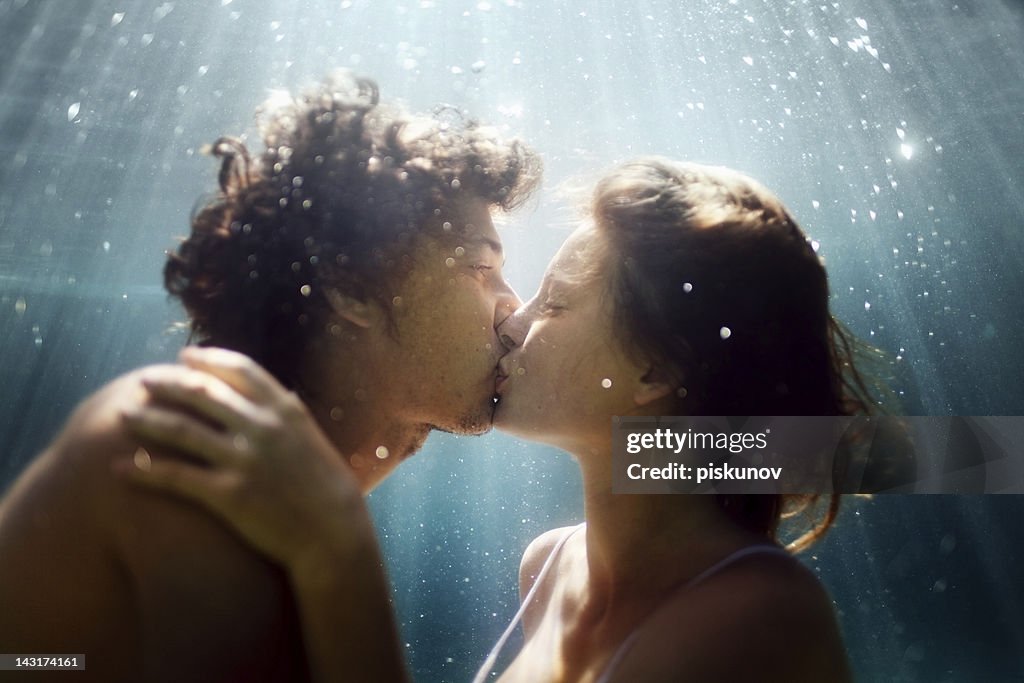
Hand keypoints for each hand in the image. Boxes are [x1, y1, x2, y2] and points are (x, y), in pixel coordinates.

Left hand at [116, 347, 370, 573]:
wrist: (333, 531)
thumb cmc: (325, 487)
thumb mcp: (311, 438)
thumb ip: (289, 415)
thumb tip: (276, 394)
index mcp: (285, 410)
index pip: (240, 370)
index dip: (208, 359)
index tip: (185, 356)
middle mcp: (262, 428)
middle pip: (203, 393)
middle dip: (168, 383)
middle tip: (143, 380)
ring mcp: (244, 460)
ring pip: (182, 430)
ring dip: (147, 419)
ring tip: (123, 415)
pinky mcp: (228, 495)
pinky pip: (176, 477)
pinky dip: (143, 471)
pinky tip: (119, 468)